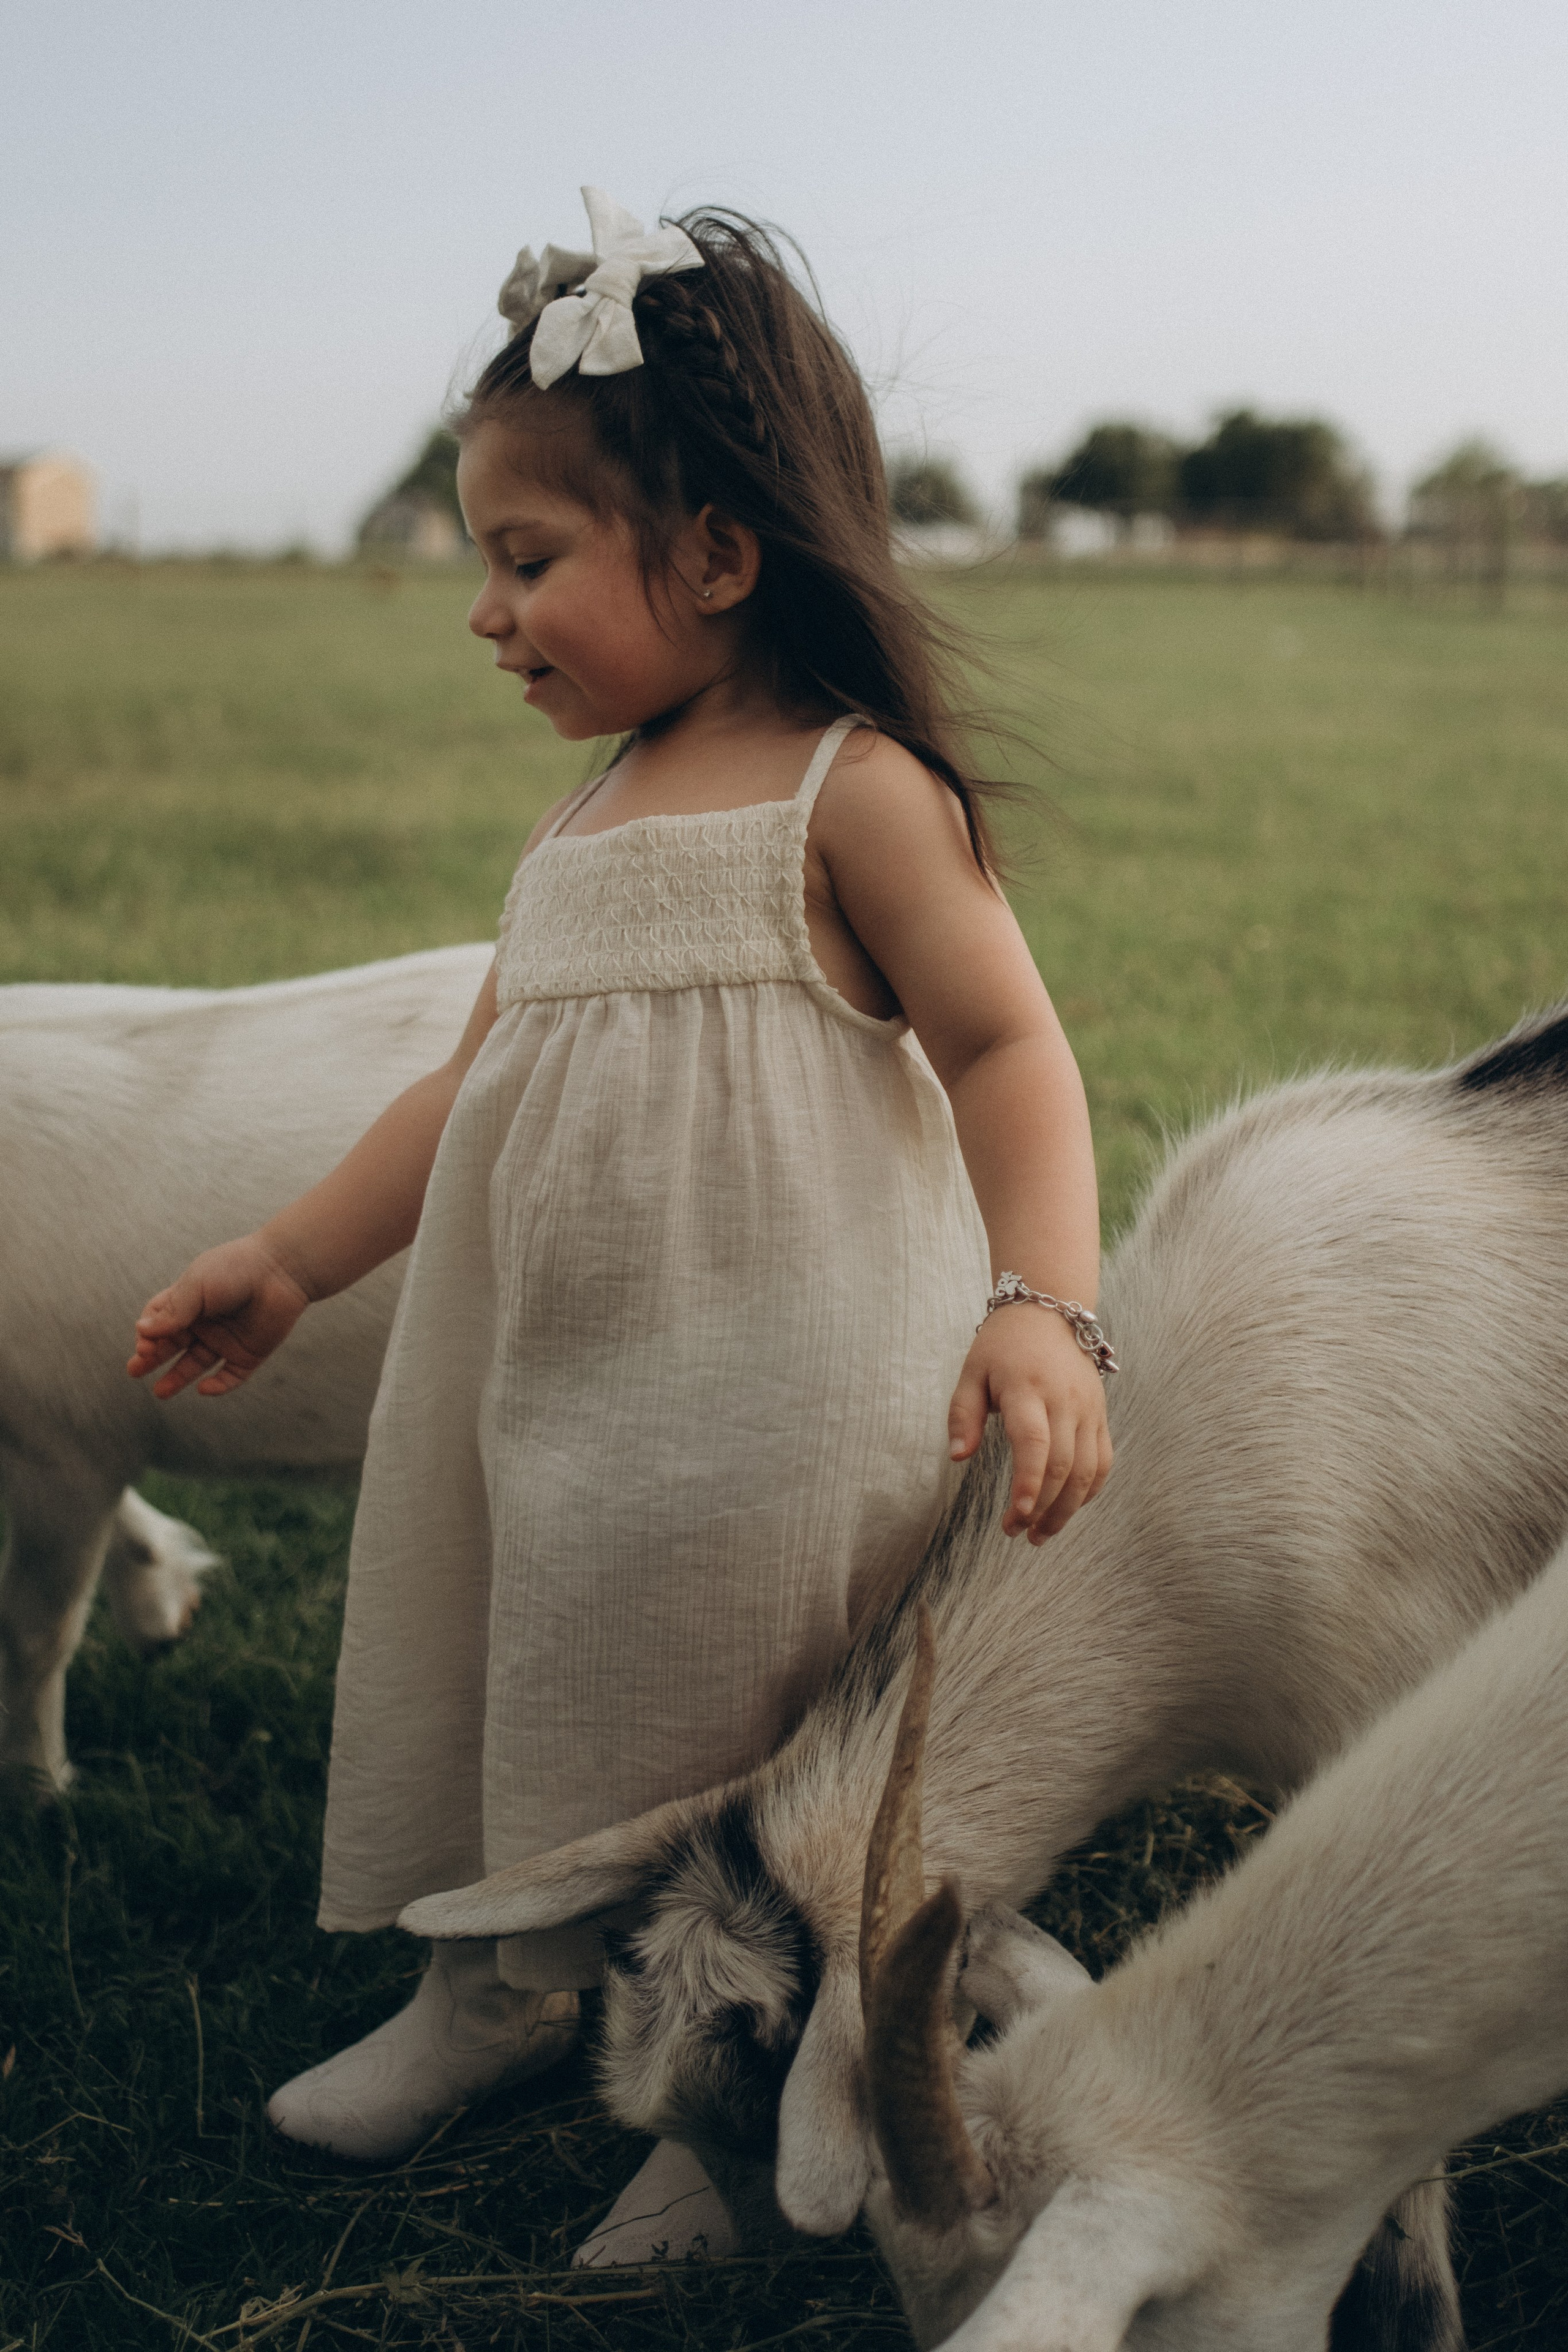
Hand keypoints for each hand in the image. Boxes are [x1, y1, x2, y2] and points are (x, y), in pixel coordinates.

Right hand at [127, 1237, 312, 1399]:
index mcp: (189, 1301)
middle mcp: (206, 1321)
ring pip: (196, 1364)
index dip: (147, 1333)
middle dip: (152, 1358)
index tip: (143, 1344)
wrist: (282, 1269)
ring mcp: (227, 1339)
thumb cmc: (236, 1269)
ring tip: (160, 1392)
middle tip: (134, 1371)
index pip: (159, 1320)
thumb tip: (141, 1330)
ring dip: (177, 1377)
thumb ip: (173, 1311)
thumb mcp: (197, 1285)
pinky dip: (218, 1385)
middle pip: (172, 1345)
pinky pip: (231, 1376)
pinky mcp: (249, 1354)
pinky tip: (203, 1389)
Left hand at [948, 1304, 1112, 1542]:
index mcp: (1027, 1388)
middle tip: (1018, 1533)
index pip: (1033, 1442)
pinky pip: (1103, 1462)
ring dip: (1066, 1509)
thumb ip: (962, 1415)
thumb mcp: (971, 1373)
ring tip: (1040, 1534)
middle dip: (1041, 1507)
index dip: (1027, 1482)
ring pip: (1087, 1470)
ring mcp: (1087, 1409)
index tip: (1016, 1515)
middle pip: (1063, 1464)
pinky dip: (1089, 1492)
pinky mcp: (1100, 1416)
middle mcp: (1064, 1401)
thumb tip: (958, 1457)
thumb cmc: (1002, 1347)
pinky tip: (1067, 1510)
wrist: (1049, 1312)